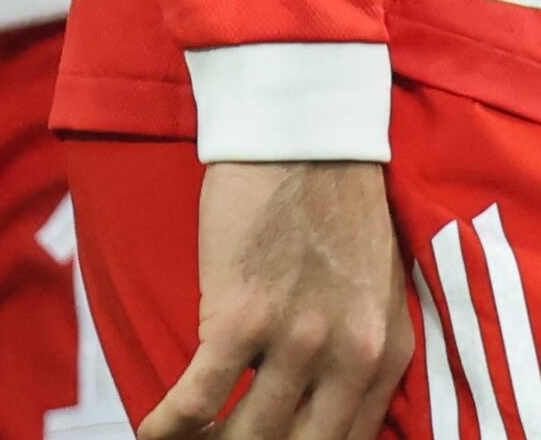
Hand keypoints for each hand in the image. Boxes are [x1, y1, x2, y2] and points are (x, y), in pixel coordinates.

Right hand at [143, 159, 411, 439]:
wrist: (301, 131)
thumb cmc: (334, 199)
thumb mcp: (376, 285)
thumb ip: (360, 346)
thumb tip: (320, 402)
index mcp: (388, 350)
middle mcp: (350, 355)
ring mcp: (295, 340)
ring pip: (246, 437)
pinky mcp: (238, 319)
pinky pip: (196, 401)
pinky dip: (168, 427)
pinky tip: (152, 432)